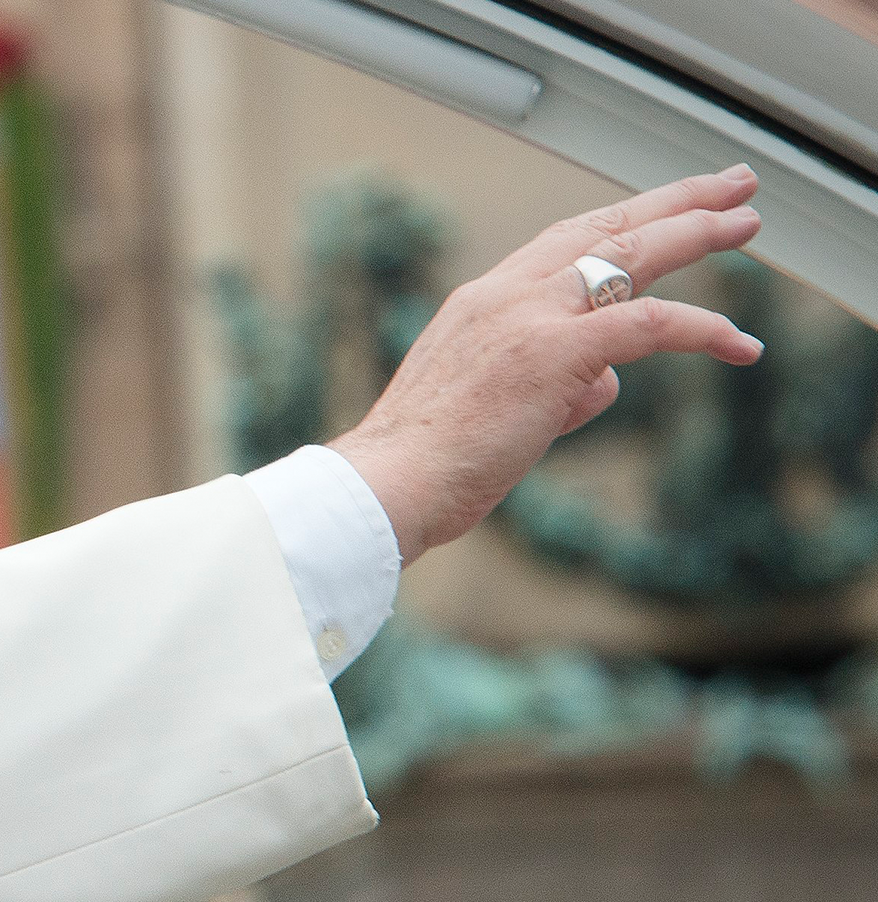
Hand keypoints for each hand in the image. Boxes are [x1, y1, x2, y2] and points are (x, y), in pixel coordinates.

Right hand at [328, 165, 765, 565]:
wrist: (387, 482)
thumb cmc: (427, 463)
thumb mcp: (494, 409)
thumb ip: (554, 385)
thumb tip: (603, 385)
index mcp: (482, 302)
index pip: (564, 242)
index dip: (622, 219)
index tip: (665, 207)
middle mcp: (504, 293)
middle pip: (604, 227)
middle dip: (674, 201)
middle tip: (731, 184)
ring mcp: (528, 317)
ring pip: (630, 254)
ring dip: (697, 234)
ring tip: (749, 223)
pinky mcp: (553, 353)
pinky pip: (646, 324)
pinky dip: (701, 328)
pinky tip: (741, 344)